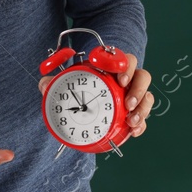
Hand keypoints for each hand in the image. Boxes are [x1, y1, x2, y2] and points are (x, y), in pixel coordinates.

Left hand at [36, 53, 154, 139]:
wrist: (82, 110)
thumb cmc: (77, 92)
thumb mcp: (64, 86)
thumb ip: (53, 83)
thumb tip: (44, 83)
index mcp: (110, 69)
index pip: (124, 60)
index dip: (126, 66)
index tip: (119, 79)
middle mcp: (125, 80)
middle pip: (142, 76)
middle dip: (138, 89)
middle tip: (127, 103)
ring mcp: (132, 96)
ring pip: (147, 96)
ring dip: (142, 108)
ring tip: (131, 121)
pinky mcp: (134, 112)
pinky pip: (144, 116)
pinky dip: (142, 124)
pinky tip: (133, 131)